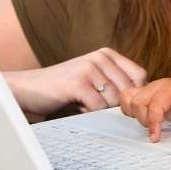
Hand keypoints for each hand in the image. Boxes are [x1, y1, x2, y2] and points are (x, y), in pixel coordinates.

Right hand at [6, 48, 146, 116]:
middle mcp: (100, 57)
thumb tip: (141, 102)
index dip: (135, 95)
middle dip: (118, 107)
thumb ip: (114, 84)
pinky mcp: (78, 83)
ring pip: (114, 101)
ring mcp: (89, 68)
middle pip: (129, 91)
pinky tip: (77, 109)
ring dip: (101, 111)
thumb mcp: (92, 80)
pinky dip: (90, 114)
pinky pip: (98, 107)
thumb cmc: (62, 89)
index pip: (140, 76)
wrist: (28, 89)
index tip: (124, 107)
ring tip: (84, 107)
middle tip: (99, 111)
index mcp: (107, 54)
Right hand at [120, 78, 170, 141]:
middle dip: (144, 120)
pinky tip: (139, 117)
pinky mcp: (142, 93)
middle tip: (155, 131)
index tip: (155, 138)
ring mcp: (147, 89)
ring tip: (148, 124)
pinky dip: (128, 109)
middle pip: (137, 102)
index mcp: (169, 88)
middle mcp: (155, 86)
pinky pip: (126, 98)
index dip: (153, 122)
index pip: (155, 105)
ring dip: (134, 114)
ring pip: (128, 99)